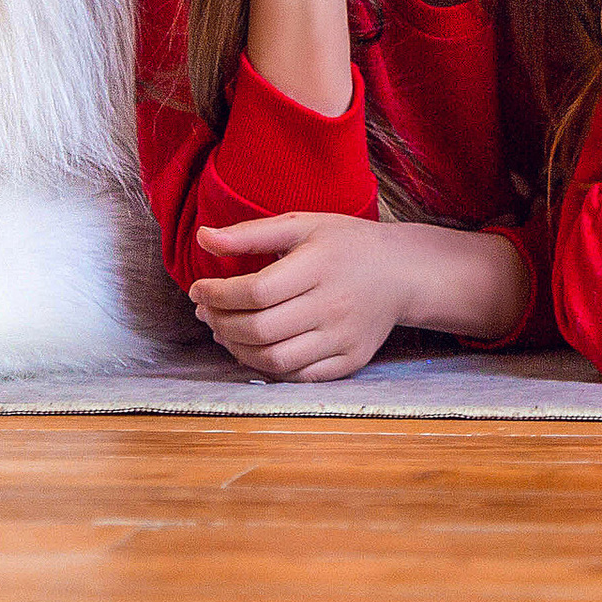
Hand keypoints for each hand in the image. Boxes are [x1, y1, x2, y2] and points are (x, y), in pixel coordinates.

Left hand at [190, 211, 527, 376]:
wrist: (403, 273)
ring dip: (236, 349)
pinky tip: (255, 346)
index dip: (217, 294)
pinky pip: (296, 376)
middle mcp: (333, 306)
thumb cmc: (346, 244)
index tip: (199, 288)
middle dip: (219, 322)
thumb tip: (202, 238)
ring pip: (272, 360)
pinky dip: (265, 366)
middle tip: (206, 311)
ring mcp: (343, 338)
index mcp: (320, 266)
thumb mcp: (303, 225)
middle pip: (258, 330)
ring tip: (224, 329)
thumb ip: (251, 233)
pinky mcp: (349, 361)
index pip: (255, 292)